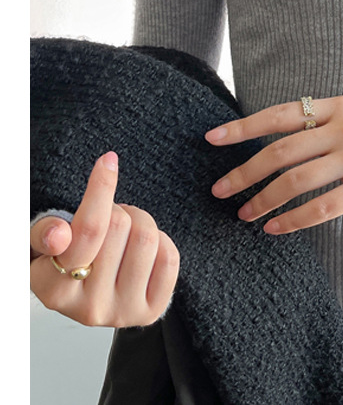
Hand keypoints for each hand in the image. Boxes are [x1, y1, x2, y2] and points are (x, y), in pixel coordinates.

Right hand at [30, 152, 179, 327]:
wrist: (88, 296)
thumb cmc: (66, 260)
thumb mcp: (42, 245)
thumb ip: (44, 233)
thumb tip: (59, 235)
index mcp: (53, 290)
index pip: (87, 230)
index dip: (100, 190)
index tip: (108, 161)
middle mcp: (87, 309)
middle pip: (120, 226)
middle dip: (118, 209)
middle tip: (109, 217)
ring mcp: (121, 313)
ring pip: (147, 238)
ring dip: (140, 221)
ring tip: (125, 231)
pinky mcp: (150, 313)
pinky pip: (169, 258)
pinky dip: (162, 242)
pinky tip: (143, 249)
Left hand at [206, 95, 342, 233]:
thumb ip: (317, 120)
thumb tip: (265, 140)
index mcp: (337, 105)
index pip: (280, 114)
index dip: (243, 127)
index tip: (212, 139)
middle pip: (282, 152)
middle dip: (245, 173)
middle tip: (220, 190)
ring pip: (297, 182)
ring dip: (264, 200)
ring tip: (244, 213)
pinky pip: (323, 207)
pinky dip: (293, 220)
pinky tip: (275, 227)